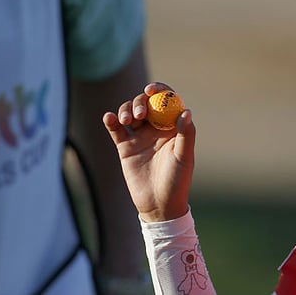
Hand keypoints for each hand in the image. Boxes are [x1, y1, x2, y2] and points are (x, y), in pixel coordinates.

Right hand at [102, 82, 195, 221]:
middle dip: (140, 102)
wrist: (158, 204)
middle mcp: (156, 128)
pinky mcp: (125, 146)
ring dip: (125, 110)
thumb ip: (185, 135)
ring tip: (126, 121)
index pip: (166, 101)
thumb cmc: (177, 181)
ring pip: (129, 112)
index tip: (151, 89)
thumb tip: (186, 111)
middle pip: (145, 103)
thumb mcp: (184, 158)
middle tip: (139, 113)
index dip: (159, 91)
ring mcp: (139, 136)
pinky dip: (111, 120)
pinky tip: (109, 118)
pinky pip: (115, 129)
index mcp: (173, 127)